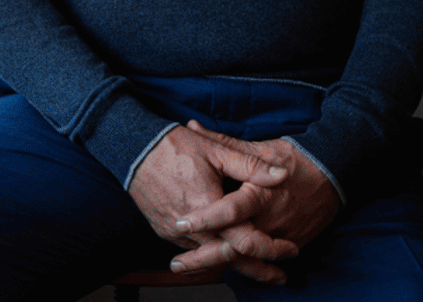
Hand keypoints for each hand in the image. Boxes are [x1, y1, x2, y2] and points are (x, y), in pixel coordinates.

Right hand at [127, 123, 300, 283]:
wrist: (131, 147)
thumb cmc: (173, 146)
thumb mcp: (216, 151)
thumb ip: (251, 166)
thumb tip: (282, 176)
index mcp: (208, 207)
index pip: (246, 240)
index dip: (272, 248)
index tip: (291, 249)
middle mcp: (190, 228)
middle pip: (231, 259)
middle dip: (258, 270)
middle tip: (280, 276)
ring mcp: (174, 232)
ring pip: (211, 259)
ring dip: (235, 265)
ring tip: (258, 270)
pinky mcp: (164, 231)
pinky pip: (193, 251)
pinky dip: (212, 255)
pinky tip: (224, 255)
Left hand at [168, 121, 341, 275]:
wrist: (334, 172)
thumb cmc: (294, 158)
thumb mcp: (259, 147)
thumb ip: (223, 142)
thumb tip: (192, 125)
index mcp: (261, 194)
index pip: (230, 211)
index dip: (205, 219)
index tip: (181, 223)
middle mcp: (270, 219)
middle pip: (235, 246)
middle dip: (204, 258)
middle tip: (178, 264)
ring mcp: (282, 235)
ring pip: (247, 258)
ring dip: (219, 265)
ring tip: (189, 269)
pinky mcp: (291, 243)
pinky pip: (264, 261)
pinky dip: (242, 266)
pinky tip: (219, 268)